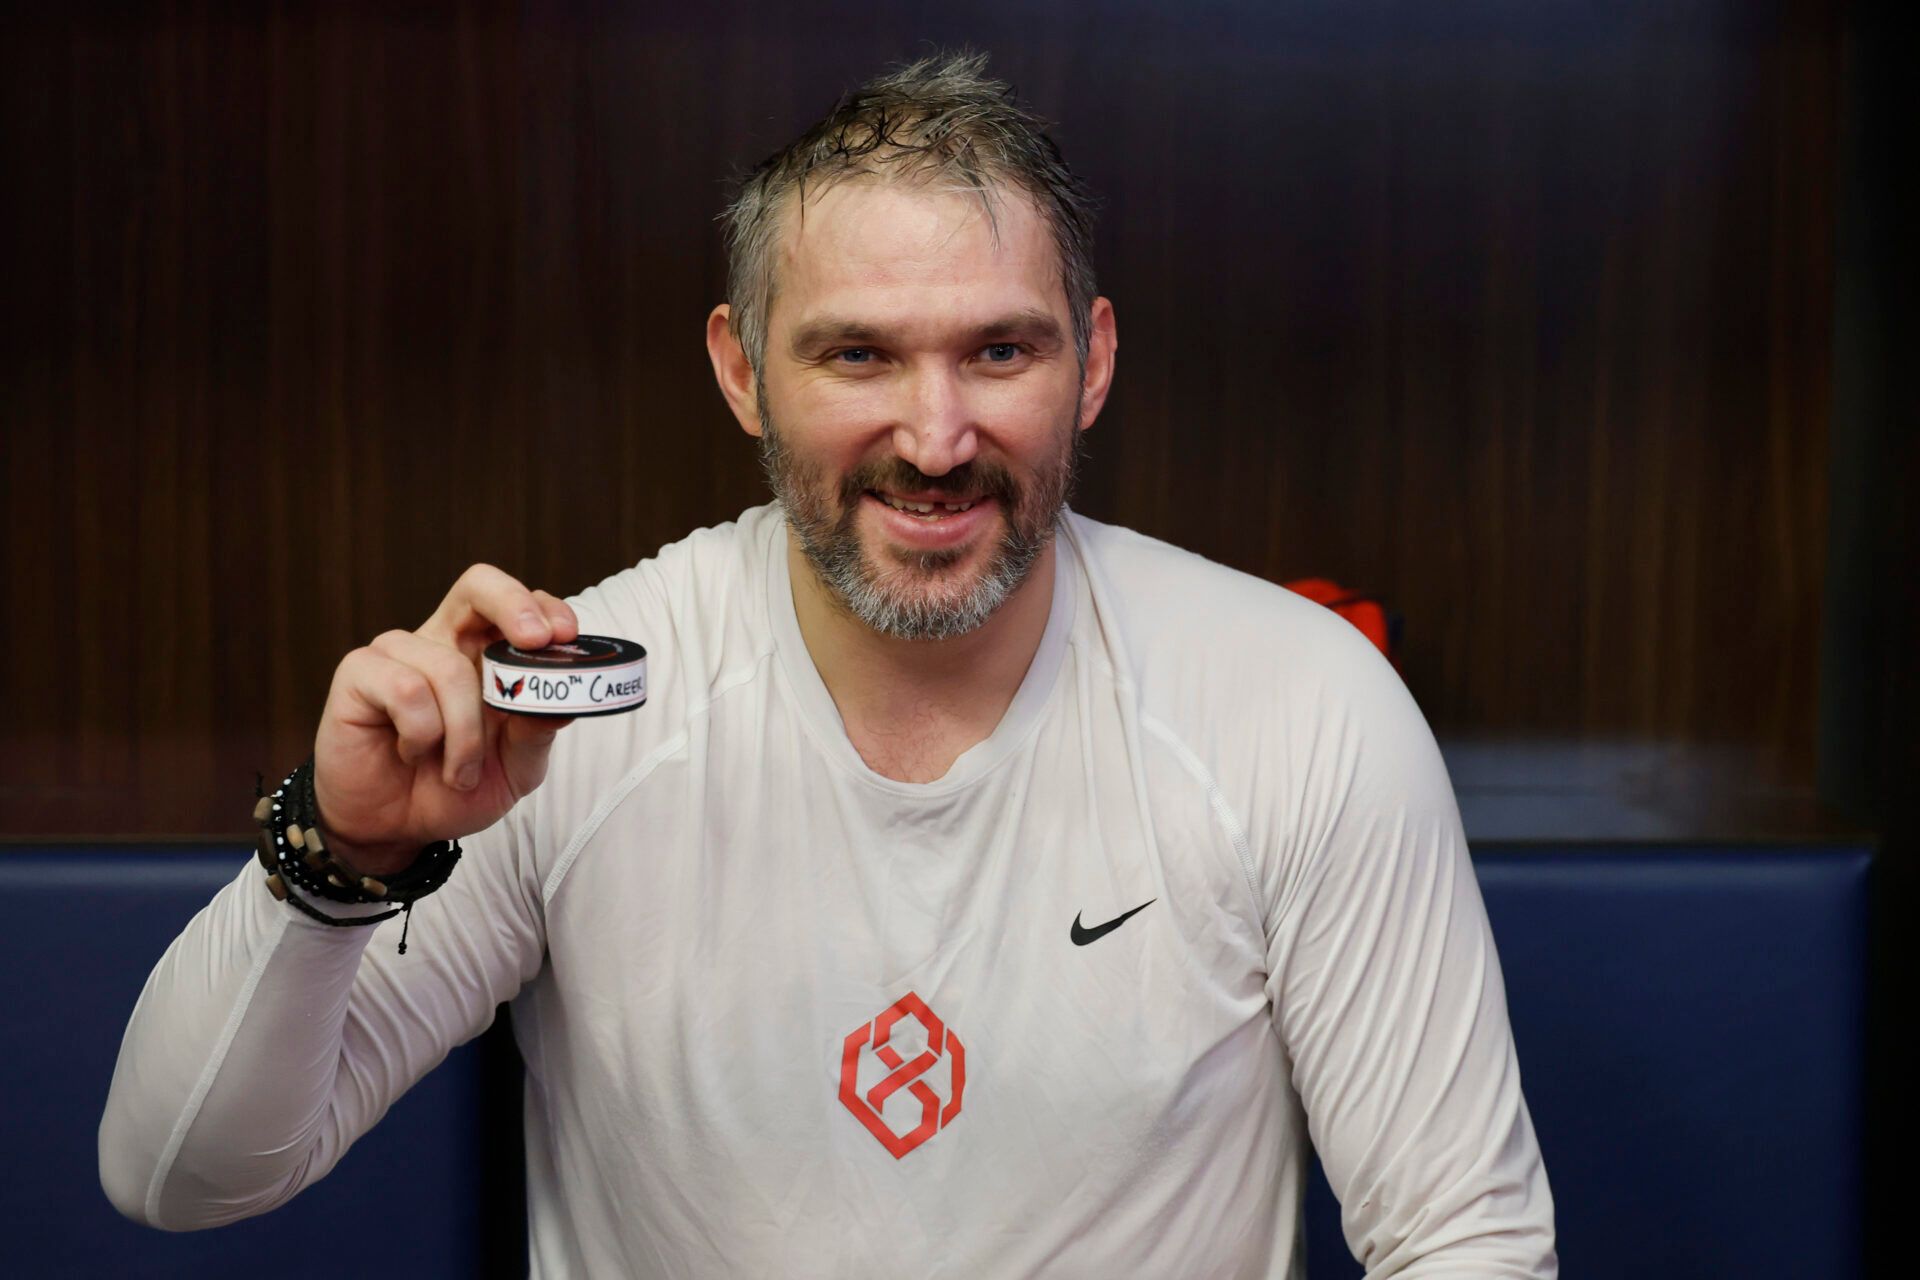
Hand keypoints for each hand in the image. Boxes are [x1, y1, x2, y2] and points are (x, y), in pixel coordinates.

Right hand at [312, 565, 578, 876]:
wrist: (394, 828)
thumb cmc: (456, 787)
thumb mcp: (516, 767)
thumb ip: (537, 731)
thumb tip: (565, 701)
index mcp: (487, 653)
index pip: (519, 604)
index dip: (544, 608)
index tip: (566, 636)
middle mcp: (444, 641)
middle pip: (478, 586)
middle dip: (513, 605)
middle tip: (536, 640)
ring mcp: (399, 652)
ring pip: (449, 667)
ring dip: (465, 733)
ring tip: (459, 771)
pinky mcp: (359, 672)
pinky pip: (405, 688)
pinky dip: (421, 733)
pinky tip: (411, 753)